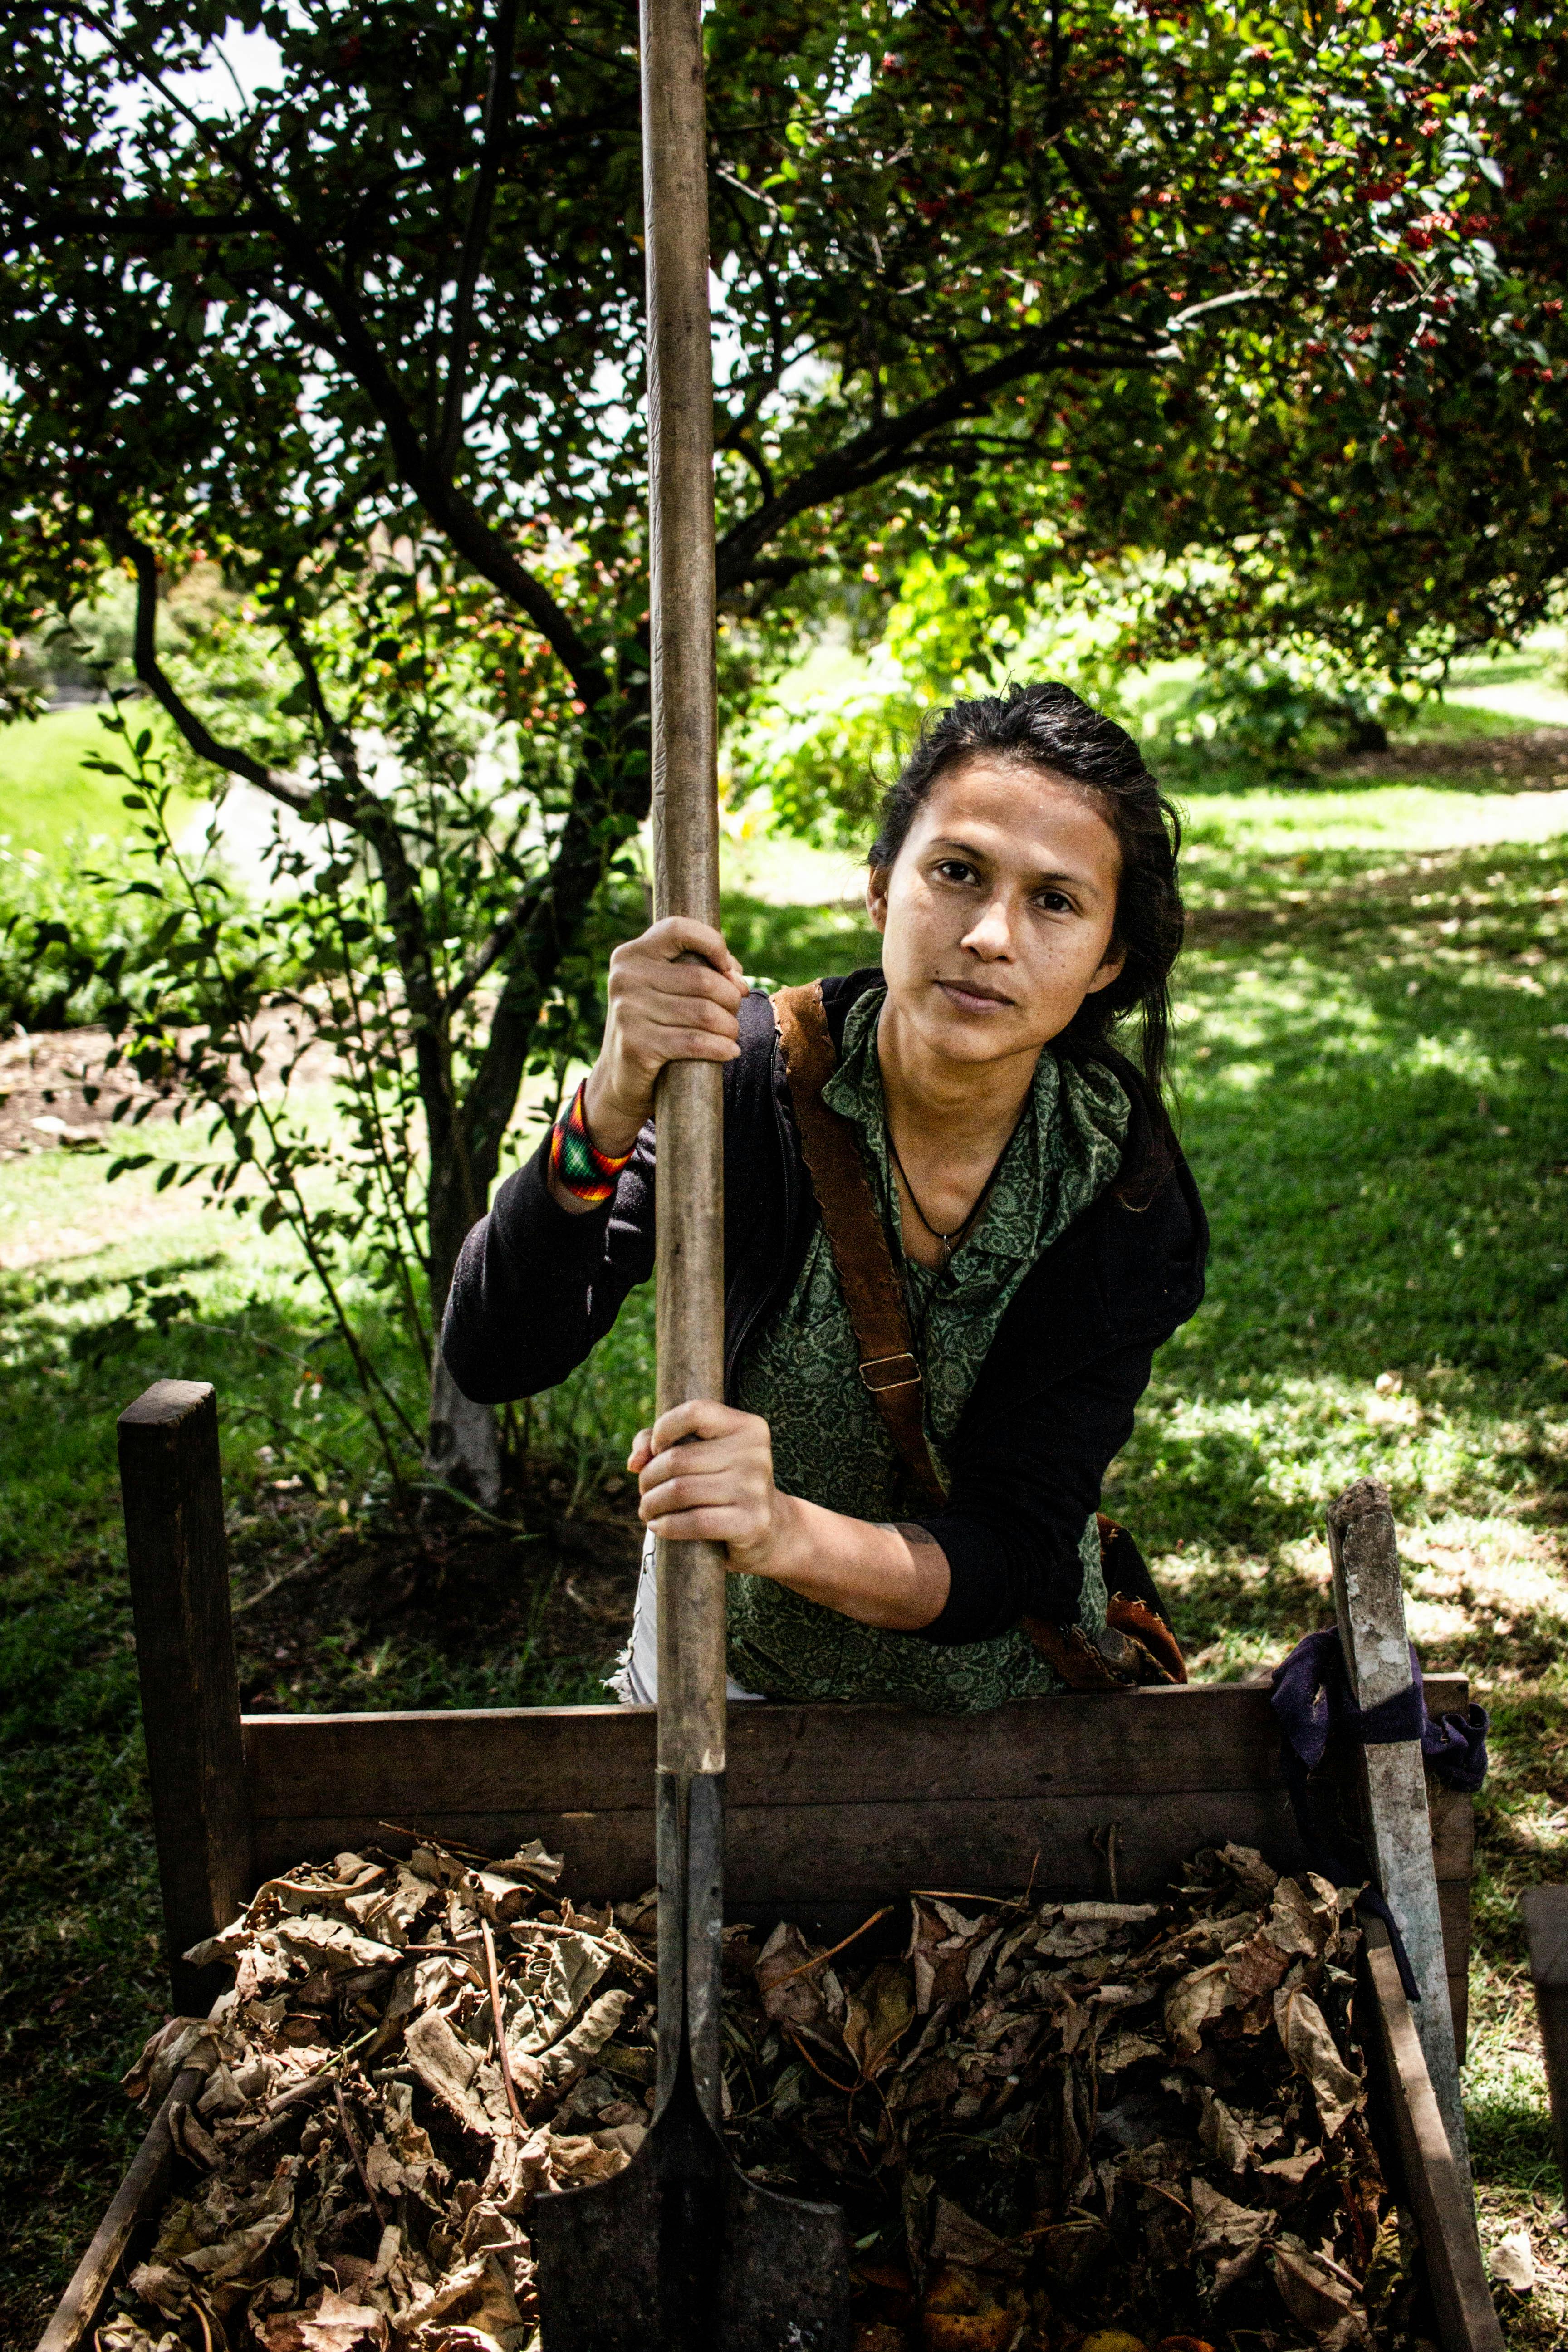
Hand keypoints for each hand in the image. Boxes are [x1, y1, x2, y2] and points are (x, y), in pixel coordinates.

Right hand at [582, 917, 745, 1162]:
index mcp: (632, 954)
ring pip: (705, 1013)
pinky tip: (730, 1051)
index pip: (678, 929)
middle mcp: (625, 978)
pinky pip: (695, 1042)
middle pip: (703, 979)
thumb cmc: (656, 1025)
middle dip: (731, 998)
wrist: (622, 1078)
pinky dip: (721, 1048)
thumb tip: (736, 974)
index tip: (727, 968)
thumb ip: (698, 969)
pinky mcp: (636, 1045)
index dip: (713, 943)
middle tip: (734, 1012)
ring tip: (732, 1034)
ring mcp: (627, 1012)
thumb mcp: (668, 989)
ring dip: (730, 1027)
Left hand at [629, 1399, 782, 1571]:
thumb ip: (659, 1444)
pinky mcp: (751, 1522)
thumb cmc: (723, 1484)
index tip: (656, 1450)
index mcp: (747, 1427)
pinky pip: (695, 1522)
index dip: (663, 1429)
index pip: (694, 1412)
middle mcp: (755, 1453)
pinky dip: (666, 1526)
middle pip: (677, 1459)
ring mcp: (755, 1489)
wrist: (770, 1529)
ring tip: (647, 1510)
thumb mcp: (700, 1454)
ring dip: (651, 1504)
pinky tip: (658, 1526)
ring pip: (680, 1491)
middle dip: (649, 1478)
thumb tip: (635, 1462)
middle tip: (645, 1491)